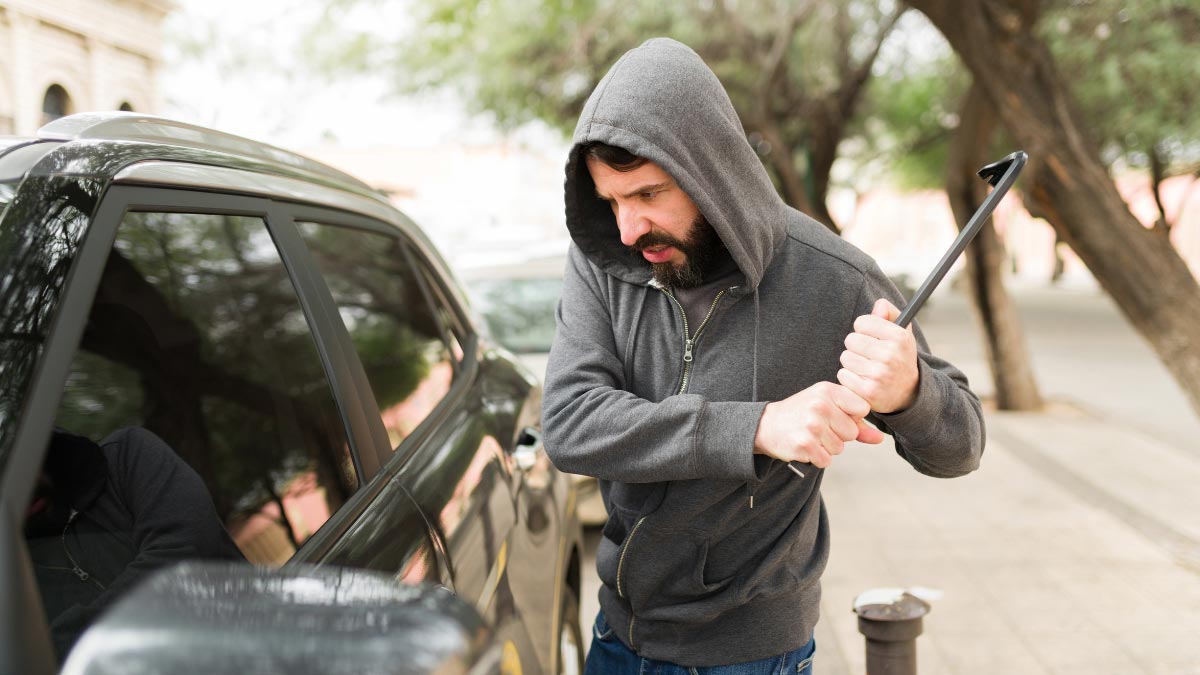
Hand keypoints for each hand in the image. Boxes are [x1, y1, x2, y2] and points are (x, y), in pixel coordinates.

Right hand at [754, 382, 885, 467]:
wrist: (766, 426)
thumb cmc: (802, 414)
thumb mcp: (828, 408)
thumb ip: (857, 423)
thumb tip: (880, 438)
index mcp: (828, 390)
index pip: (862, 409)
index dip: (851, 417)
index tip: (834, 416)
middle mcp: (820, 405)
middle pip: (852, 432)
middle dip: (838, 435)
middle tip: (818, 428)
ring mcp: (812, 425)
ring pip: (839, 448)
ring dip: (827, 447)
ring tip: (810, 436)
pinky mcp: (805, 445)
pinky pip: (826, 460)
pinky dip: (817, 458)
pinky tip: (805, 446)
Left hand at [837, 299, 918, 413]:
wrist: (908, 392)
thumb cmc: (898, 356)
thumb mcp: (901, 334)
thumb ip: (889, 314)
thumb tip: (879, 304)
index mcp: (899, 337)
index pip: (861, 322)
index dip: (864, 329)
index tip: (871, 337)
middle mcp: (891, 355)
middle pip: (850, 339)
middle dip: (856, 346)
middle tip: (868, 354)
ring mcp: (880, 374)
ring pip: (845, 357)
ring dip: (852, 362)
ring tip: (866, 367)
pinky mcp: (868, 391)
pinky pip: (843, 375)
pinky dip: (849, 377)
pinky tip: (863, 379)